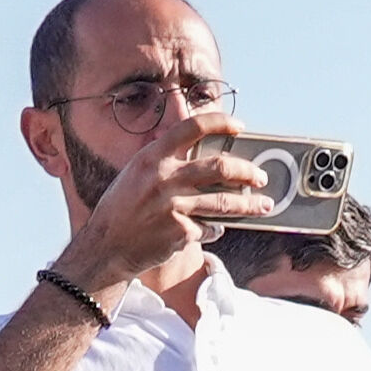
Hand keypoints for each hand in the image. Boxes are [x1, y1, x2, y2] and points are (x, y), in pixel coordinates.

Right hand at [60, 114, 271, 299]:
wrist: (106, 247)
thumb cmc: (122, 209)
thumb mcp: (136, 174)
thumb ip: (165, 162)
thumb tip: (203, 158)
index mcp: (152, 157)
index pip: (192, 127)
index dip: (220, 123)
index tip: (241, 126)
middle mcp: (164, 178)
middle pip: (220, 167)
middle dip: (248, 172)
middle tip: (260, 177)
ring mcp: (174, 206)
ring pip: (224, 203)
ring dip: (249, 205)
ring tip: (264, 205)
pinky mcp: (180, 232)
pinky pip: (209, 229)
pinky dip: (214, 230)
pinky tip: (213, 230)